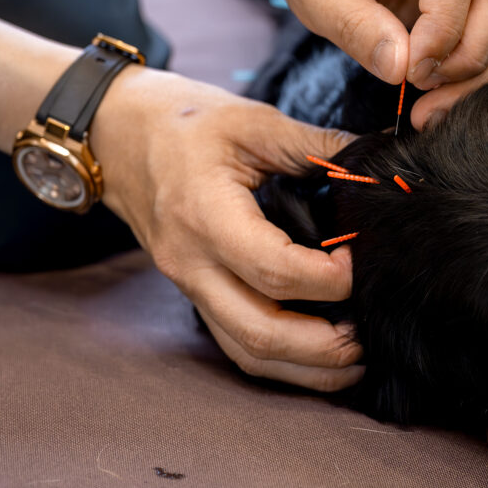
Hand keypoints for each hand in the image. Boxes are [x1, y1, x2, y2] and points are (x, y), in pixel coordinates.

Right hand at [90, 67, 363, 391]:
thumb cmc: (180, 121)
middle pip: (261, 333)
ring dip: (306, 367)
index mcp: (206, 217)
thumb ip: (316, 146)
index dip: (330, 279)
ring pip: (247, 353)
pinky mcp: (194, 294)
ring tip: (356, 358)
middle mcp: (192, 264)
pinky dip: (282, 358)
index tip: (363, 260)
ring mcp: (188, 286)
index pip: (275, 272)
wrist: (112, 134)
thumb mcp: (252, 120)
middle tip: (372, 333)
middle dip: (325, 347)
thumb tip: (374, 165)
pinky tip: (320, 354)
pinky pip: (236, 345)